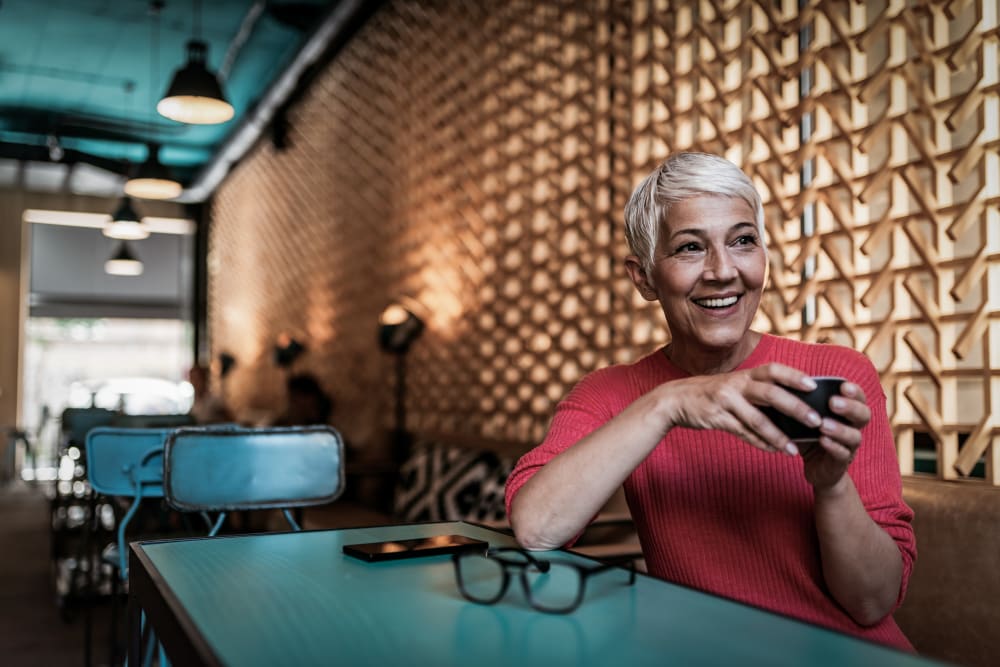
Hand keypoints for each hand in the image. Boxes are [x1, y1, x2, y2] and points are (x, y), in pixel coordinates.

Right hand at [663, 363, 822, 455]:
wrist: (675, 400)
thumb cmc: (711, 393)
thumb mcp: (733, 384)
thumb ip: (757, 391)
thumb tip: (790, 404)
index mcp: (744, 374)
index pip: (773, 370)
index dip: (793, 375)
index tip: (813, 385)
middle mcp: (736, 384)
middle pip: (770, 393)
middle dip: (795, 407)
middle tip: (816, 420)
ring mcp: (726, 401)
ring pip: (757, 419)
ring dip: (778, 435)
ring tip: (794, 449)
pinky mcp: (717, 418)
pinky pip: (742, 433)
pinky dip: (759, 443)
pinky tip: (772, 450)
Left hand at [800, 382, 870, 490]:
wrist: (815, 467)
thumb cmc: (811, 435)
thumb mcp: (806, 417)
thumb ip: (802, 402)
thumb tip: (784, 381)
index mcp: (847, 413)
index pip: (858, 398)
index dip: (854, 391)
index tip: (843, 385)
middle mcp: (853, 427)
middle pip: (863, 415)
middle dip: (850, 407)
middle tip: (833, 402)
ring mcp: (849, 446)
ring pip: (854, 436)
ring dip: (840, 429)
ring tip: (823, 424)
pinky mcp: (840, 462)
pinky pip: (842, 454)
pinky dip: (833, 446)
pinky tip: (822, 440)